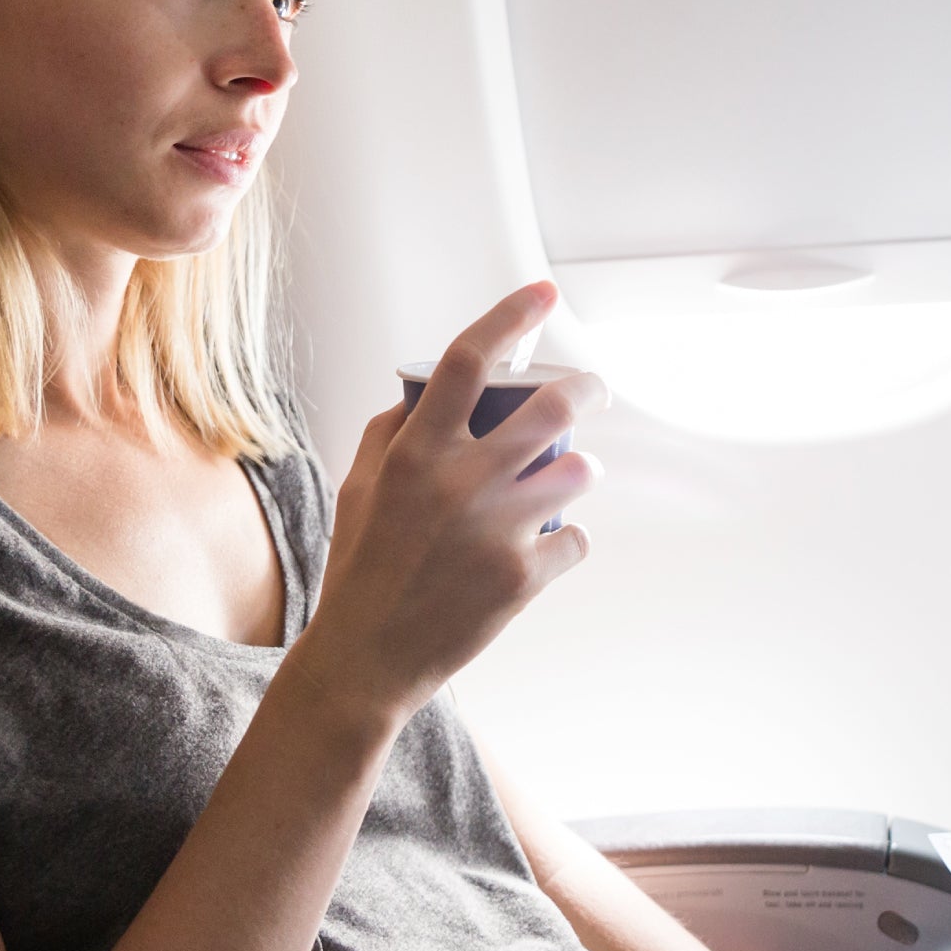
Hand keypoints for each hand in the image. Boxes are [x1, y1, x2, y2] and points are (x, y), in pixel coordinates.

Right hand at [293, 281, 606, 725]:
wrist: (367, 658)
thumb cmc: (359, 567)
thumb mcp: (357, 488)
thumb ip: (391, 433)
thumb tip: (424, 392)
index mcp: (415, 452)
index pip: (467, 359)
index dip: (511, 316)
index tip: (543, 293)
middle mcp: (459, 480)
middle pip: (551, 406)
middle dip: (585, 387)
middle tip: (592, 390)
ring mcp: (497, 528)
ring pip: (579, 471)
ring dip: (579, 469)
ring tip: (563, 480)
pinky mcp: (523, 576)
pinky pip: (577, 540)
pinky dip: (567, 542)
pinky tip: (542, 552)